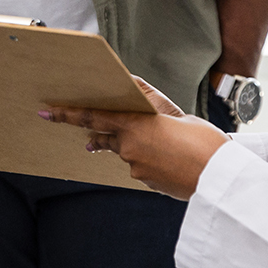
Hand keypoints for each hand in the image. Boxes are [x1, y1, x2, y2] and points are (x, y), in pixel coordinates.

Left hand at [43, 79, 227, 199]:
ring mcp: (136, 168)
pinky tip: (168, 157)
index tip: (46, 111)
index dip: (66, 114)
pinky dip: (147, 159)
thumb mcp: (178, 114)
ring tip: (159, 142)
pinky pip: (139, 166)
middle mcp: (129, 148)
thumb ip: (152, 102)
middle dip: (92, 133)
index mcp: (135, 124)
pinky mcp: (146, 182)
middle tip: (74, 128)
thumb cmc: (205, 142)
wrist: (221, 180)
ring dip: (131, 145)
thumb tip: (133, 85)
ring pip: (124, 152)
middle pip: (104, 136)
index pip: (92, 117)